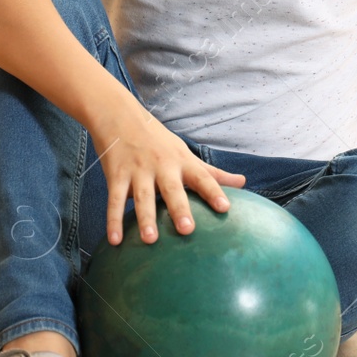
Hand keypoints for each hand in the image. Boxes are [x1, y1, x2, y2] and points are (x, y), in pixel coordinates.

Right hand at [88, 99, 245, 245]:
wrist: (119, 116)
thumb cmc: (158, 140)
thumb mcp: (186, 153)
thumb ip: (212, 173)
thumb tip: (243, 182)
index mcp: (181, 162)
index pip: (202, 177)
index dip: (214, 192)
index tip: (225, 208)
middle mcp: (161, 166)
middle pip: (172, 190)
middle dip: (179, 209)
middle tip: (187, 230)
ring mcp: (137, 171)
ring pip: (142, 197)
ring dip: (145, 219)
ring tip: (150, 240)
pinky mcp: (116, 175)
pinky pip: (114, 200)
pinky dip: (113, 221)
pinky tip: (115, 241)